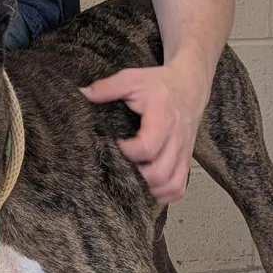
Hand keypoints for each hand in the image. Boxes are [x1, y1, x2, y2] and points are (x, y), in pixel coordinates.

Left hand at [80, 55, 210, 203]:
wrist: (190, 85)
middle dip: (136, 177)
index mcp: (163, 118)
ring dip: (149, 189)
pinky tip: (148, 187)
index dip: (127, 153)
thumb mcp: (133, 78)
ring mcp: (184, 153)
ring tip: (131, 180)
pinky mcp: (186, 161)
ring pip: (171, 184)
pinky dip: (163, 194)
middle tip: (120, 167)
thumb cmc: (159, 84)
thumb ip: (107, 87)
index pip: (147, 147)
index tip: (114, 146)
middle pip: (159, 173)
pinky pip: (179, 188)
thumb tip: (81, 94)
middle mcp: (177, 139)